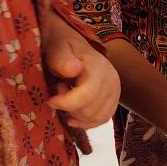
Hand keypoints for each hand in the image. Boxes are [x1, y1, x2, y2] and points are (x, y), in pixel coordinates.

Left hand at [43, 11, 120, 128]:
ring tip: (68, 97)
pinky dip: (86, 121)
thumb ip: (62, 60)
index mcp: (99, 68)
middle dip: (69, 107)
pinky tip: (73, 114)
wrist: (72, 44)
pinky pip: (102, 120)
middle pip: (90, 110)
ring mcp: (115, 92)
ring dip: (77, 114)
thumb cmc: (61, 46)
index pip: (86, 97)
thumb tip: (73, 69)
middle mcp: (112, 81)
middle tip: (60, 90)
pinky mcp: (113, 100)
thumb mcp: (56, 49)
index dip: (65, 103)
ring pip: (96, 118)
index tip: (51, 99)